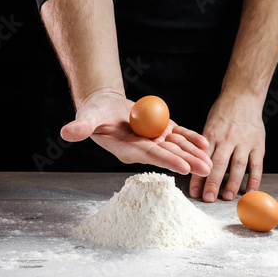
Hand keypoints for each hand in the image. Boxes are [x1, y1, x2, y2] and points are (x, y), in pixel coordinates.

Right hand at [60, 91, 212, 175]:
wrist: (105, 107)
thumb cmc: (94, 113)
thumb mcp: (87, 117)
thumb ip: (80, 126)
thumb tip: (66, 133)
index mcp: (128, 149)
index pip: (151, 156)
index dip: (167, 160)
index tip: (184, 167)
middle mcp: (143, 147)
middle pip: (169, 154)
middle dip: (188, 161)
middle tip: (207, 169)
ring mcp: (153, 139)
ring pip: (177, 147)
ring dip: (194, 152)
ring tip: (211, 160)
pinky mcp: (160, 129)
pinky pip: (178, 135)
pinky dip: (191, 138)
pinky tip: (205, 143)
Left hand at [190, 93, 264, 201]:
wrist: (242, 96)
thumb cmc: (222, 113)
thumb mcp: (208, 125)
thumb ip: (204, 145)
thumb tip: (194, 167)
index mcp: (212, 134)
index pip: (202, 159)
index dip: (197, 176)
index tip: (194, 192)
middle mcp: (227, 139)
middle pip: (219, 164)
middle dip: (212, 183)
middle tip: (208, 198)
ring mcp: (244, 142)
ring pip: (238, 166)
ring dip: (232, 183)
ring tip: (226, 197)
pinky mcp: (258, 144)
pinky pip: (257, 165)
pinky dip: (254, 180)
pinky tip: (249, 192)